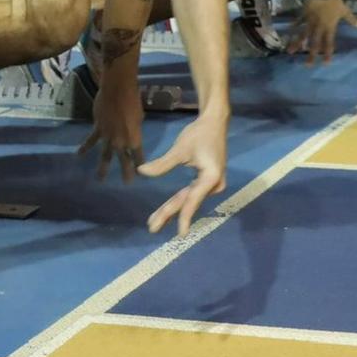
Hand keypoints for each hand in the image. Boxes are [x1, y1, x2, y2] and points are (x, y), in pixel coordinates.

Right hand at [76, 78, 143, 183]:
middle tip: (126, 183)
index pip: (139, 156)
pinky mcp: (98, 130)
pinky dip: (84, 148)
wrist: (118, 90)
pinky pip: (90, 141)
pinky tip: (78, 154)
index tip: (140, 174)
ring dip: (103, 168)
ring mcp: (108, 137)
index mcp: (135, 138)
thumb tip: (130, 130)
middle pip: (124, 161)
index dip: (140, 165)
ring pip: (105, 156)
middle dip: (125, 172)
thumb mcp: (139, 116)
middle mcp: (122, 141)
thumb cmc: (133, 100)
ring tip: (100, 179)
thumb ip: (134, 128)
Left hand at [138, 114, 228, 236]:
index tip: (180, 234)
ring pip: (188, 199)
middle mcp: (214, 185)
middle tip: (151, 227)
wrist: (214, 123)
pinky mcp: (207, 181)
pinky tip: (168, 210)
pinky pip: (191, 194)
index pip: (193, 200)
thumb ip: (162, 164)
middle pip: (188, 201)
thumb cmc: (199, 134)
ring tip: (154, 221)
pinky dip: (179, 201)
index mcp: (210, 177)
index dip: (184, 217)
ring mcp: (212, 184)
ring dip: (172, 209)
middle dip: (169, 213)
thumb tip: (141, 172)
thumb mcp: (180, 149)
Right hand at [286, 0, 356, 64]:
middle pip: (314, 43)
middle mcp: (318, 27)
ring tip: (290, 51)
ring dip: (297, 43)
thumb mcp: (345, 10)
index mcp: (329, 27)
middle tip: (308, 65)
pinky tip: (289, 31)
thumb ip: (352, 19)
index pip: (328, 43)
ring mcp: (310, 21)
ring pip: (303, 35)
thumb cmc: (335, 1)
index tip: (325, 63)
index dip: (327, 53)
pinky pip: (298, 21)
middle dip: (311, 54)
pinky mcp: (304, 14)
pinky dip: (294, 25)